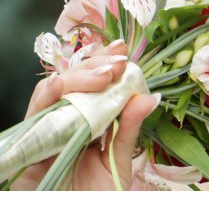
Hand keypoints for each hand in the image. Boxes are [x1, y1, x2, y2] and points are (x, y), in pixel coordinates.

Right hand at [10, 41, 158, 189]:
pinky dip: (46, 96)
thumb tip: (150, 97)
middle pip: (76, 80)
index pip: (95, 83)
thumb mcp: (118, 161)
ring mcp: (49, 127)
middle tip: (118, 63)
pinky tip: (58, 84)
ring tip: (104, 75)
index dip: (105, 62)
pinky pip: (34, 113)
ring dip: (79, 77)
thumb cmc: (94, 194)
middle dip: (96, 65)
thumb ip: (129, 130)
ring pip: (56, 89)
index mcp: (91, 118)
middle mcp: (69, 118)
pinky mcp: (31, 141)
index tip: (122, 49)